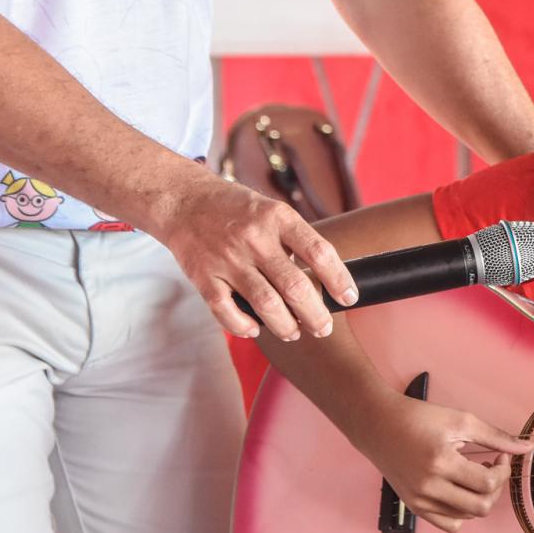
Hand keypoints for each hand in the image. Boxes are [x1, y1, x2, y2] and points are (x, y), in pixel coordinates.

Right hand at [142, 167, 357, 339]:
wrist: (184, 201)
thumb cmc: (237, 210)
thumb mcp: (272, 212)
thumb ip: (295, 241)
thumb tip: (326, 280)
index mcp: (278, 218)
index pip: (319, 252)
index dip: (339, 279)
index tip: (349, 298)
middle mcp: (255, 238)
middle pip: (295, 286)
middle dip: (315, 314)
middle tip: (323, 328)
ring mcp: (227, 258)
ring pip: (265, 305)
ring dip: (286, 326)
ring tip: (295, 332)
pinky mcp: (203, 276)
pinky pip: (227, 311)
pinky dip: (244, 326)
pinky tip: (256, 328)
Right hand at [363, 395, 531, 532]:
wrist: (378, 424)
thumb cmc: (419, 417)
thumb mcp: (461, 420)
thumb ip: (496, 437)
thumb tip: (528, 448)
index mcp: (441, 462)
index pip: (487, 483)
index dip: (503, 471)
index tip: (501, 456)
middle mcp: (428, 487)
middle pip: (481, 507)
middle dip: (496, 488)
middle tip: (491, 467)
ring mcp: (419, 501)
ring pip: (467, 518)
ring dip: (480, 499)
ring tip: (475, 475)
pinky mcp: (414, 507)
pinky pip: (449, 524)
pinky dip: (463, 512)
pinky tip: (461, 490)